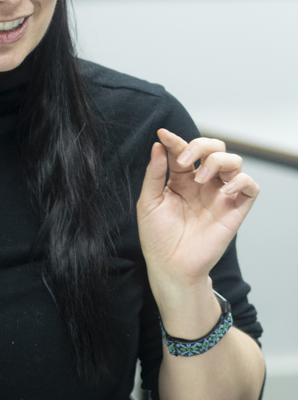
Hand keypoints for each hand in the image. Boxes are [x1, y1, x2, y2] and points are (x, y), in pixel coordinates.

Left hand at [137, 128, 258, 292]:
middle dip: (201, 145)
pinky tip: (225, 190)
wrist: (171, 265)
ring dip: (218, 162)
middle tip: (184, 161)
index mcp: (181, 180)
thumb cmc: (157, 236)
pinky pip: (251, 186)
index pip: (184, 152)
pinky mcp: (236, 209)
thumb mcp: (149, 201)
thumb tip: (157, 146)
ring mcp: (221, 195)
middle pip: (214, 148)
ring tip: (201, 178)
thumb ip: (155, 174)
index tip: (162, 134)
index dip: (175, 140)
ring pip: (234, 161)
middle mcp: (203, 183)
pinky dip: (242, 181)